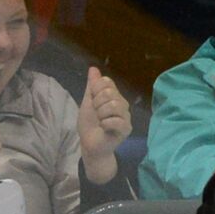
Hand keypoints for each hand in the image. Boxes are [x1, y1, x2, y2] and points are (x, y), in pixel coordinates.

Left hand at [78, 66, 131, 183]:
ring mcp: (126, 116)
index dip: (95, 91)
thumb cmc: (89, 125)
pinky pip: (116, 120)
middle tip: (96, 114)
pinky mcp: (127, 128)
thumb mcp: (87, 102)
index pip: (107, 81)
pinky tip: (104, 128)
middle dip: (97, 104)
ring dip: (101, 114)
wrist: (90, 144)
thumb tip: (93, 68)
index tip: (92, 102)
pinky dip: (105, 124)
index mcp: (114, 95)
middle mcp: (122, 103)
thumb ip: (92, 86)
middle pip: (109, 92)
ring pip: (113, 105)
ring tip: (100, 122)